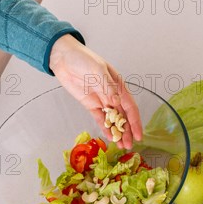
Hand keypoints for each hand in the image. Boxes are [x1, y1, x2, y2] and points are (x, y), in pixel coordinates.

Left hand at [49, 34, 141, 148]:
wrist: (63, 57)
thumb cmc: (83, 59)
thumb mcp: (97, 70)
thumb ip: (107, 87)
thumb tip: (116, 103)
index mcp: (119, 86)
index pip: (130, 107)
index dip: (135, 122)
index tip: (138, 135)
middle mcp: (113, 95)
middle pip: (123, 117)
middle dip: (127, 131)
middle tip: (129, 146)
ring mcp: (102, 101)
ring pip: (113, 120)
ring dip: (118, 132)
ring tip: (122, 146)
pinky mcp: (91, 105)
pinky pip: (100, 119)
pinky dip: (105, 128)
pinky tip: (110, 137)